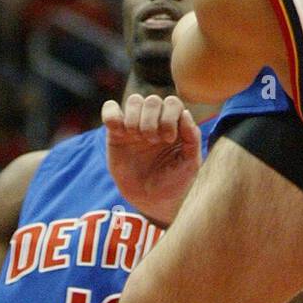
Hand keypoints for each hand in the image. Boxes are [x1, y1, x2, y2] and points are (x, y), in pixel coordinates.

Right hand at [102, 93, 200, 225]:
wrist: (152, 201)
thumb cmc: (175, 181)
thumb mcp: (191, 163)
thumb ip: (192, 138)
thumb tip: (186, 114)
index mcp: (175, 123)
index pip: (172, 102)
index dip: (169, 117)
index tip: (169, 139)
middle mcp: (156, 120)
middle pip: (152, 100)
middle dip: (152, 120)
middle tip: (153, 141)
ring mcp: (135, 125)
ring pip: (134, 100)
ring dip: (136, 118)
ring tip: (138, 138)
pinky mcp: (115, 134)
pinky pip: (110, 110)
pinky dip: (112, 114)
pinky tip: (120, 131)